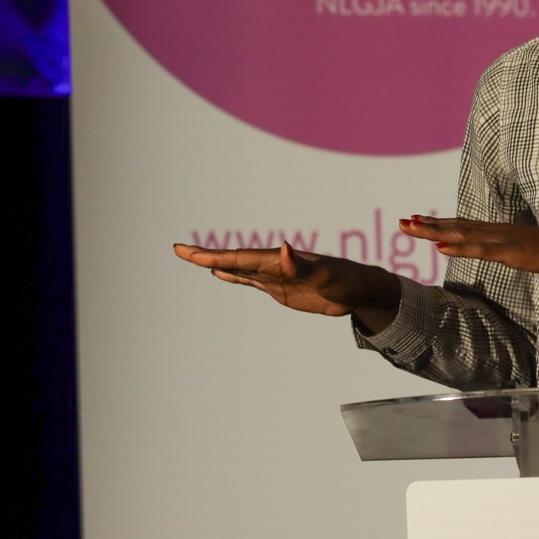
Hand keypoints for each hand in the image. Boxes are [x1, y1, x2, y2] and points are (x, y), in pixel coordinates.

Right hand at [172, 242, 400, 329]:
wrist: (360, 290)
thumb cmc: (346, 280)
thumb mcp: (325, 275)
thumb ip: (302, 265)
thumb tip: (282, 248)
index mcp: (279, 261)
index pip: (239, 258)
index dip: (212, 255)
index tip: (188, 252)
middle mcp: (273, 265)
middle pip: (232, 259)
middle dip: (205, 255)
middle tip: (178, 250)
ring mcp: (275, 276)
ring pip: (238, 268)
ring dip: (215, 263)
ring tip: (193, 257)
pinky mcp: (280, 288)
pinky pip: (251, 280)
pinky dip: (233, 275)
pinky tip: (221, 274)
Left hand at [399, 216, 538, 280]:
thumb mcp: (528, 253)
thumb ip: (511, 251)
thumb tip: (501, 254)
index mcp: (500, 232)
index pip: (463, 225)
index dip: (438, 223)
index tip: (415, 221)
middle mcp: (498, 231)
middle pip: (456, 226)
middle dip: (427, 225)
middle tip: (400, 222)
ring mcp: (505, 240)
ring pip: (463, 234)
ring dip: (435, 232)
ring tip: (411, 229)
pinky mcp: (514, 252)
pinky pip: (483, 250)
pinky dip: (460, 248)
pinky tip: (442, 248)